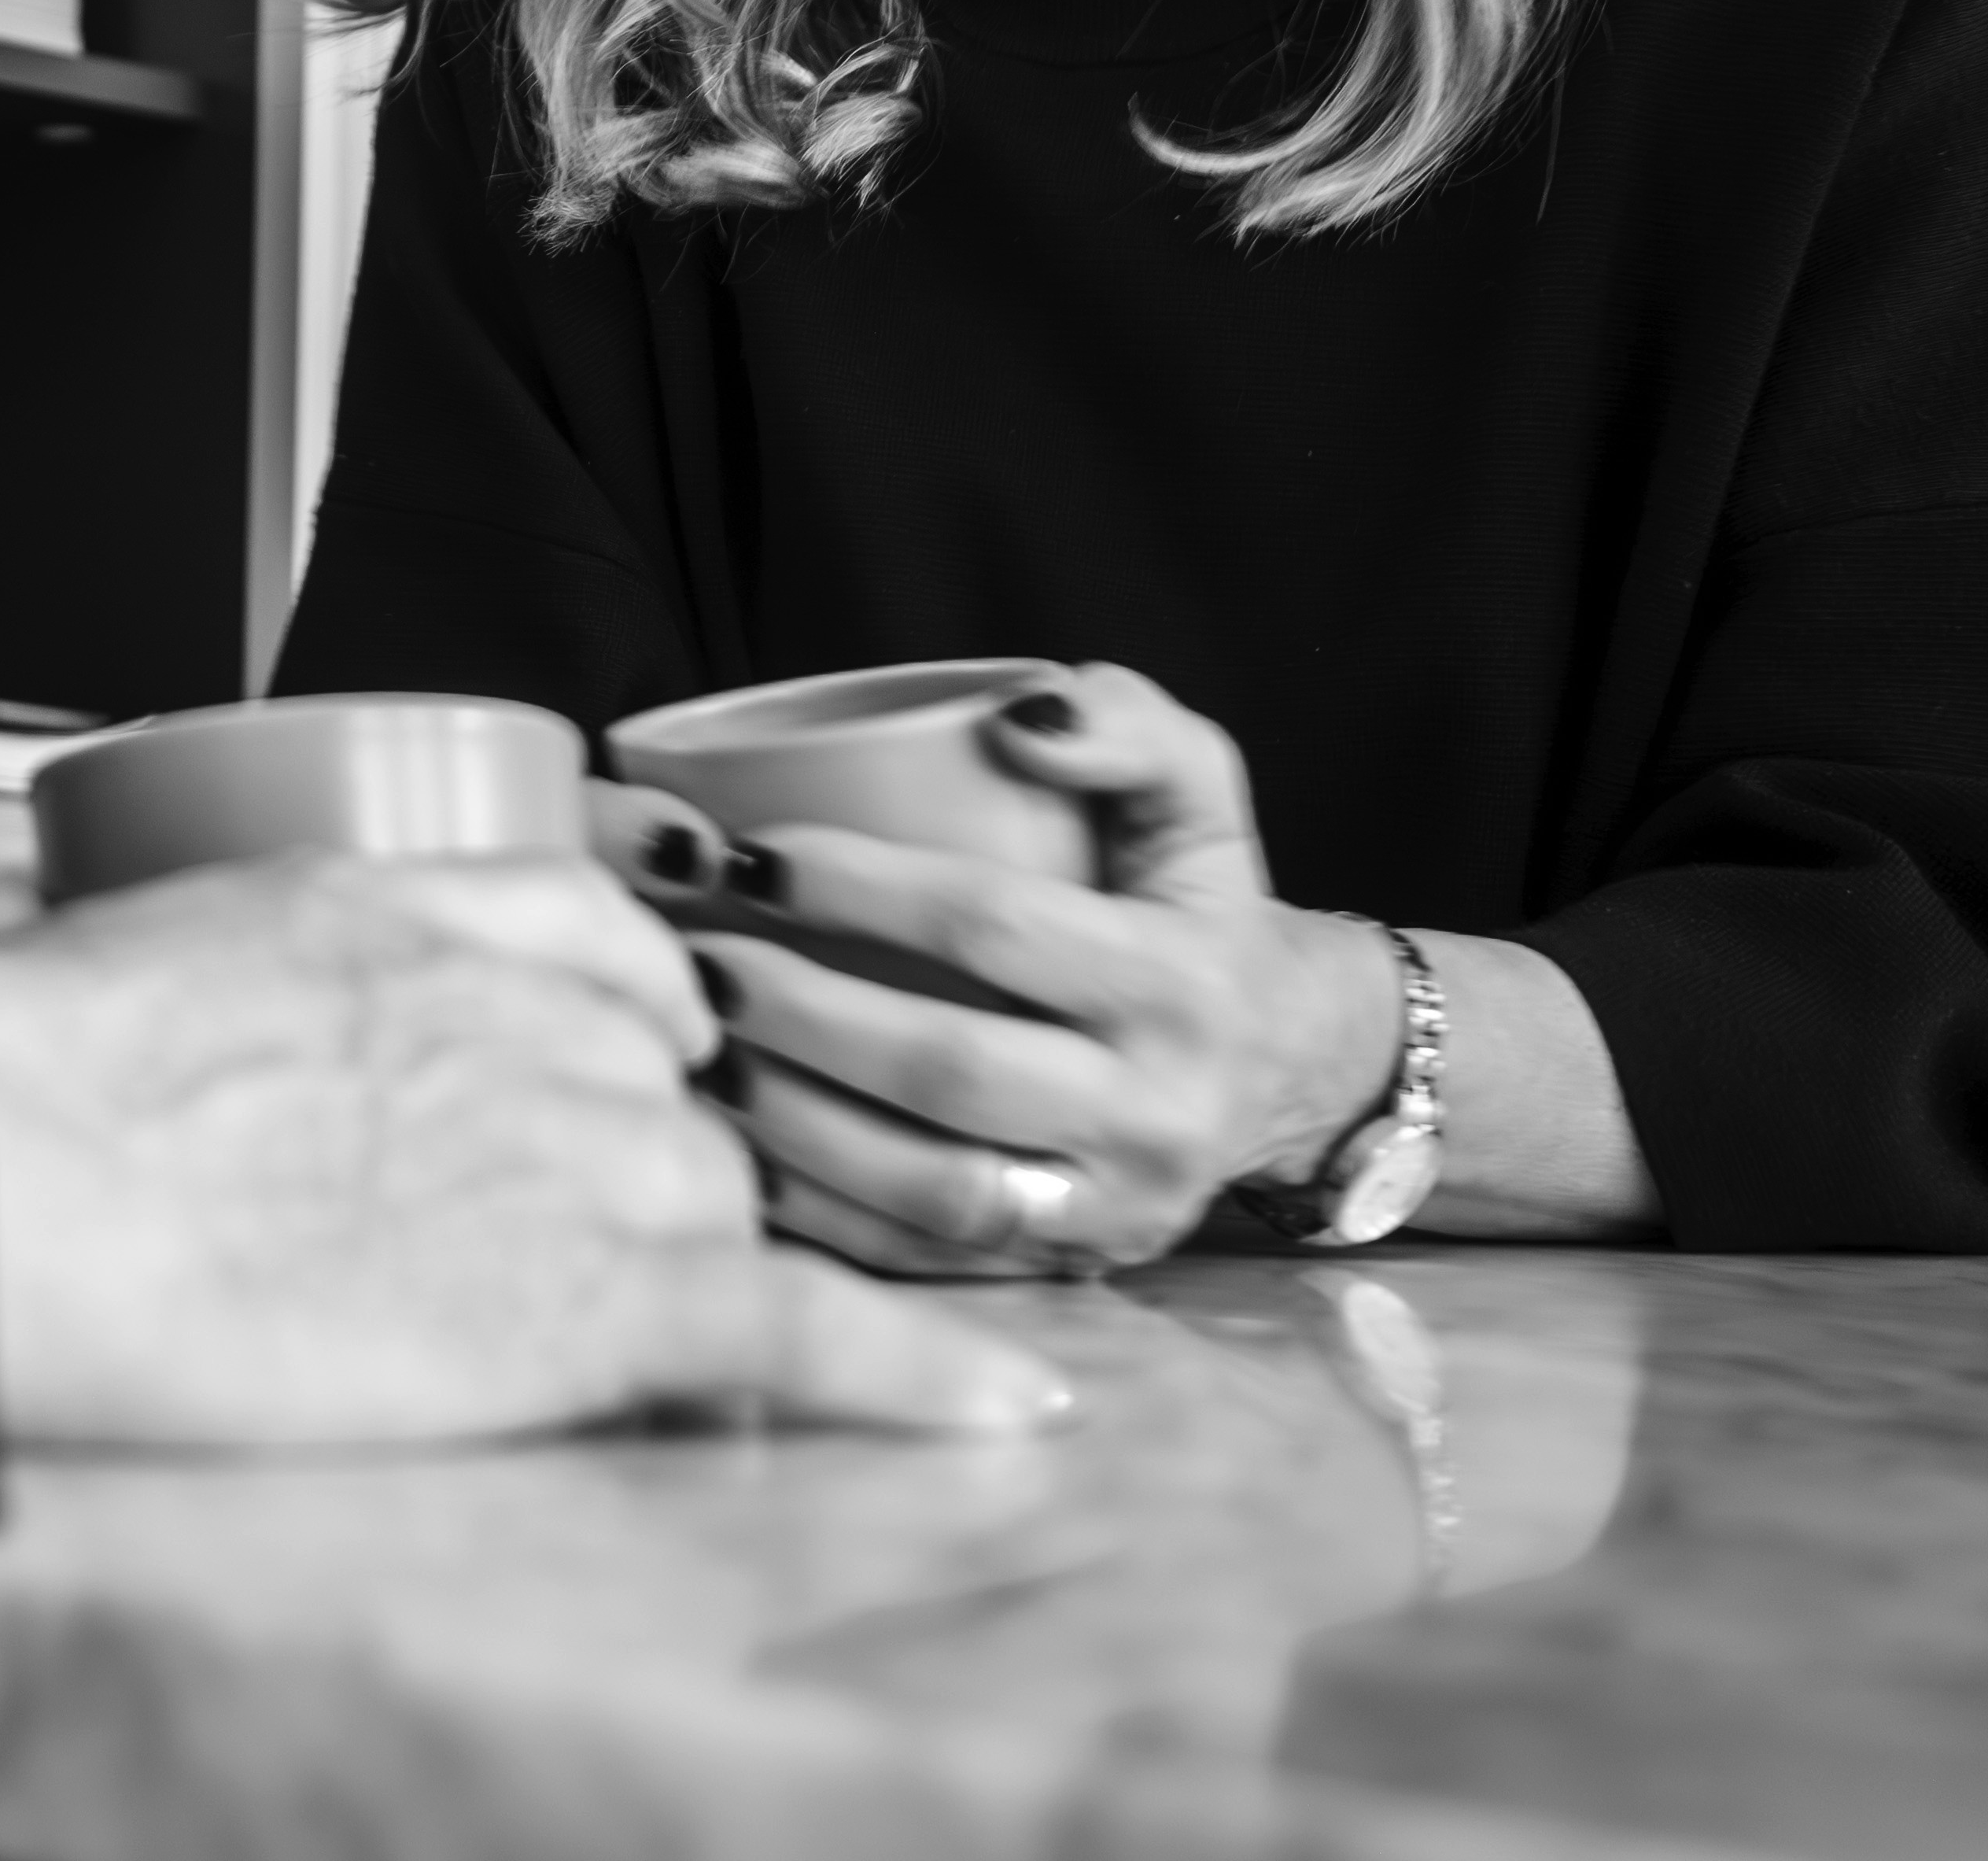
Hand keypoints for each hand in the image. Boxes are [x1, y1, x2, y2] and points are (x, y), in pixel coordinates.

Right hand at [0, 850, 1068, 1447]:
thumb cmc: (10, 1077)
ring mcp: (569, 1152)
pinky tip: (1004, 1409)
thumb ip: (207, 974)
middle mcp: (522, 1015)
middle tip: (542, 1260)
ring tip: (618, 1350)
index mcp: (406, 913)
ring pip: (714, 1209)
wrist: (1, 1165)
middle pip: (665, 1103)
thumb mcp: (131, 959)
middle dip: (631, 1180)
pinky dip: (914, 1371)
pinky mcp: (587, 1301)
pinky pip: (798, 1325)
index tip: (611, 1073)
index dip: (622, 1030)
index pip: (601, 951)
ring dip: (687, 1279)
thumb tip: (68, 969)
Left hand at [689, 665, 1402, 1276]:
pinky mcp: (1066, 1271)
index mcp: (1180, 982)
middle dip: (798, 1010)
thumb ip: (1125, 722)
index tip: (748, 851)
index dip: (859, 886)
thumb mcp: (1197, 789)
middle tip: (693, 954)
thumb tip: (1014, 715)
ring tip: (696, 1047)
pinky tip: (734, 1143)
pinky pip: (919, 1260)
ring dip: (789, 1119)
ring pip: (924, 1187)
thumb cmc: (1203, 906)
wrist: (1294, 1067)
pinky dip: (814, 1208)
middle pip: (944, 1069)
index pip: (994, 928)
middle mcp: (1153, 1111)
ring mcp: (1108, 1211)